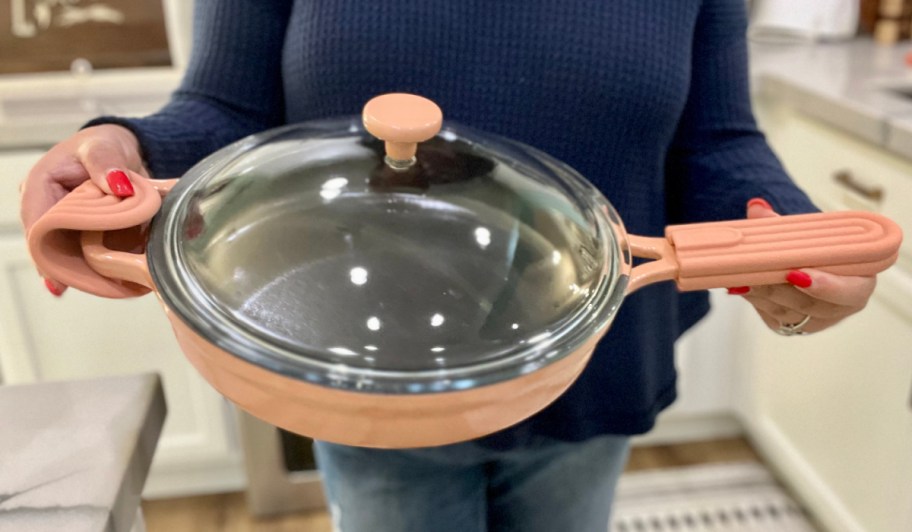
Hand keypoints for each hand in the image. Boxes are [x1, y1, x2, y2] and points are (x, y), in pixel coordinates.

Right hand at [19, 124, 149, 295]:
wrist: (125, 149)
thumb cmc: (104, 144)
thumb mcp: (102, 146)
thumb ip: (106, 163)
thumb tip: (116, 183)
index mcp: (40, 186)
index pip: (36, 224)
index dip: (44, 252)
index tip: (56, 276)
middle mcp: (48, 207)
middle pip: (51, 244)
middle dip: (65, 267)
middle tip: (84, 287)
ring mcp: (67, 222)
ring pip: (69, 252)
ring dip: (84, 269)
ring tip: (101, 287)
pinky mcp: (86, 231)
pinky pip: (88, 251)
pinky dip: (99, 263)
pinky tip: (110, 280)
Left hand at [728, 198, 876, 334]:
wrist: (813, 266)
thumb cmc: (819, 250)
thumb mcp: (810, 234)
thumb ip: (783, 223)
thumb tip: (757, 207)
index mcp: (859, 282)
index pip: (850, 292)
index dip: (826, 285)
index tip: (797, 274)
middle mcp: (839, 307)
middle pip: (809, 304)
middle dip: (779, 289)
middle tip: (757, 275)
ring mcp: (813, 321)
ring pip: (786, 312)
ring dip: (762, 294)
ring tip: (742, 278)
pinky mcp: (789, 325)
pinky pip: (770, 315)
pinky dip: (754, 299)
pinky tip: (739, 286)